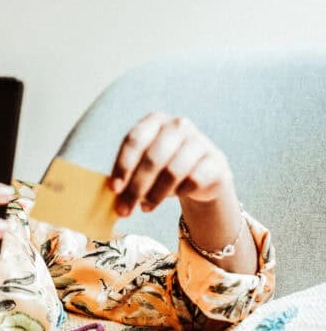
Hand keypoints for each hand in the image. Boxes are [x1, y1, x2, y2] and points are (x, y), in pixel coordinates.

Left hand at [108, 112, 233, 216]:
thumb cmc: (163, 168)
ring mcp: (200, 141)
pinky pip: (192, 181)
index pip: (134, 140)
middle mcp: (178, 125)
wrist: (201, 175)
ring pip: (172, 172)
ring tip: (145, 207)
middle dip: (136, 188)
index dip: (122, 165)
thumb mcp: (143, 166)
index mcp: (155, 120)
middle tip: (125, 209)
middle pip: (152, 159)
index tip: (114, 189)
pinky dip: (178, 193)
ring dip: (154, 195)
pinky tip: (172, 197)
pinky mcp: (216, 161)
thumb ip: (127, 175)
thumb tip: (113, 194)